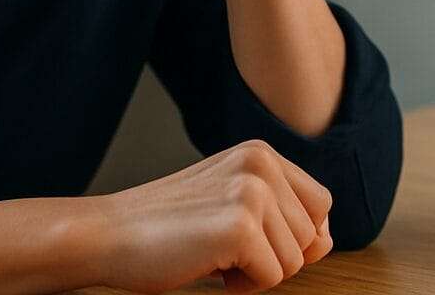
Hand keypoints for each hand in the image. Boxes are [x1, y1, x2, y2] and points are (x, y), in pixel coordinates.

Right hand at [90, 139, 332, 293]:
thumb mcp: (231, 202)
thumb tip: (325, 240)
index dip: (294, 237)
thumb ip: (281, 214)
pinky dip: (243, 286)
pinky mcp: (240, 225)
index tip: (250, 240)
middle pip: (313, 237)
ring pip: (295, 261)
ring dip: (257, 273)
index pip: (320, 205)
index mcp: (260, 153)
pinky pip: (272, 277)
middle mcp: (260, 163)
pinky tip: (208, 265)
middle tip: (225, 249)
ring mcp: (251, 191)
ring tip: (213, 254)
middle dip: (274, 257)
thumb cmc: (167, 227)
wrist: (109, 234)